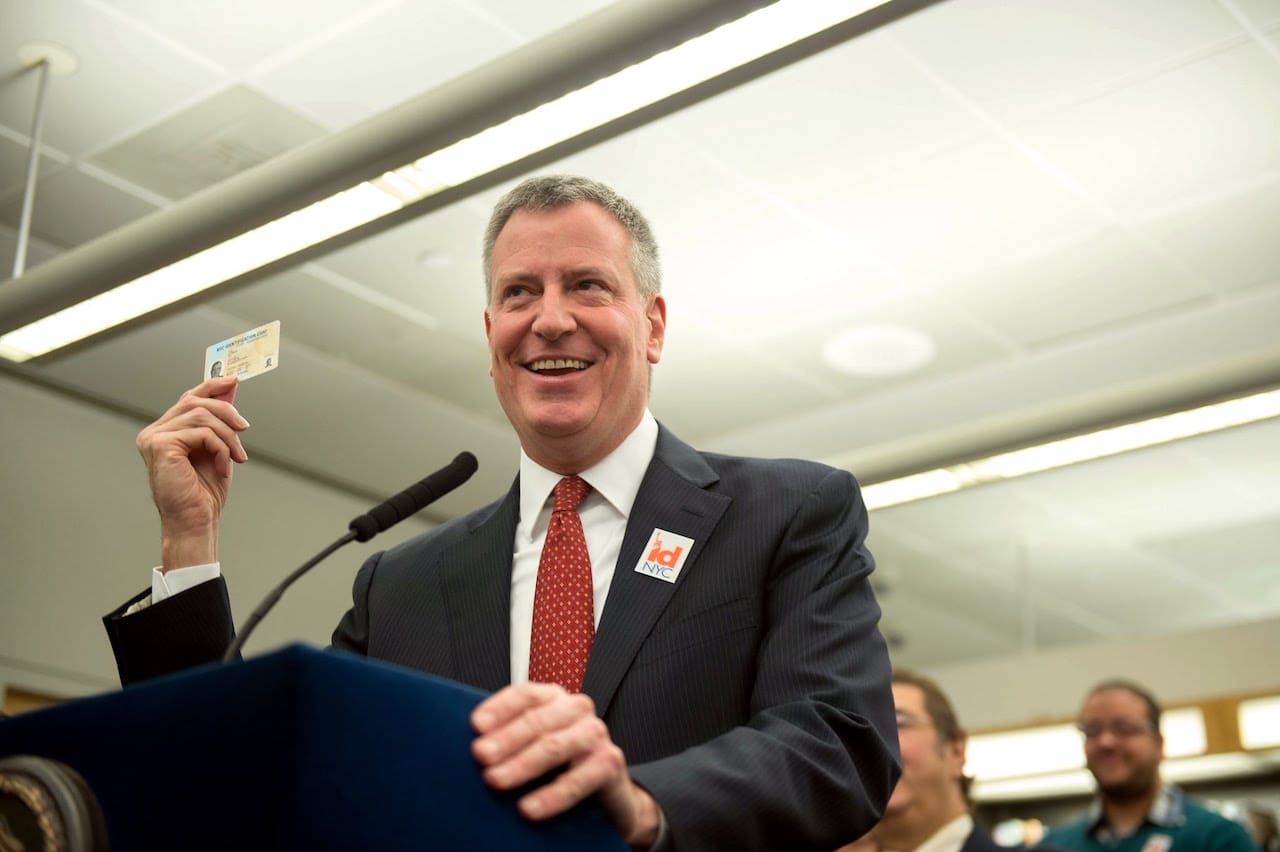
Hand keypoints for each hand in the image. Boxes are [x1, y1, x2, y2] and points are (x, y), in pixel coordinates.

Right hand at [135, 377, 249, 569]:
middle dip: (227, 411)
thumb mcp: (218, 447)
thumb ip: (220, 419)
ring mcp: (154, 438)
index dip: (211, 385)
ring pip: (201, 415)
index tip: (234, 379)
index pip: (188, 397)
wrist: (196, 521)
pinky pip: (201, 432)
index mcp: (165, 432)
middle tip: (245, 428)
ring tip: (236, 456)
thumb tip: (230, 386)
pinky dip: (220, 447)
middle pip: (195, 401)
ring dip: (228, 435)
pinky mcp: (160, 446)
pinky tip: (224, 465)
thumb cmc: (204, 492)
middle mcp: (154, 432)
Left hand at [471, 683, 660, 848]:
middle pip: (537, 720)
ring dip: (522, 764)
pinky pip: (578, 780)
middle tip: (481, 756)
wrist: (604, 791)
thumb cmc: (560, 765)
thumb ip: (508, 739)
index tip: (476, 725)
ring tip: (495, 780)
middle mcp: (576, 710)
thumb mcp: (532, 745)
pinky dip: (551, 796)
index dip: (499, 708)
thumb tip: (471, 748)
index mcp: (553, 698)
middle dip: (505, 739)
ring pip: (555, 746)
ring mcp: (595, 734)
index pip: (524, 694)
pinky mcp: (609, 763)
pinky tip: (529, 808)